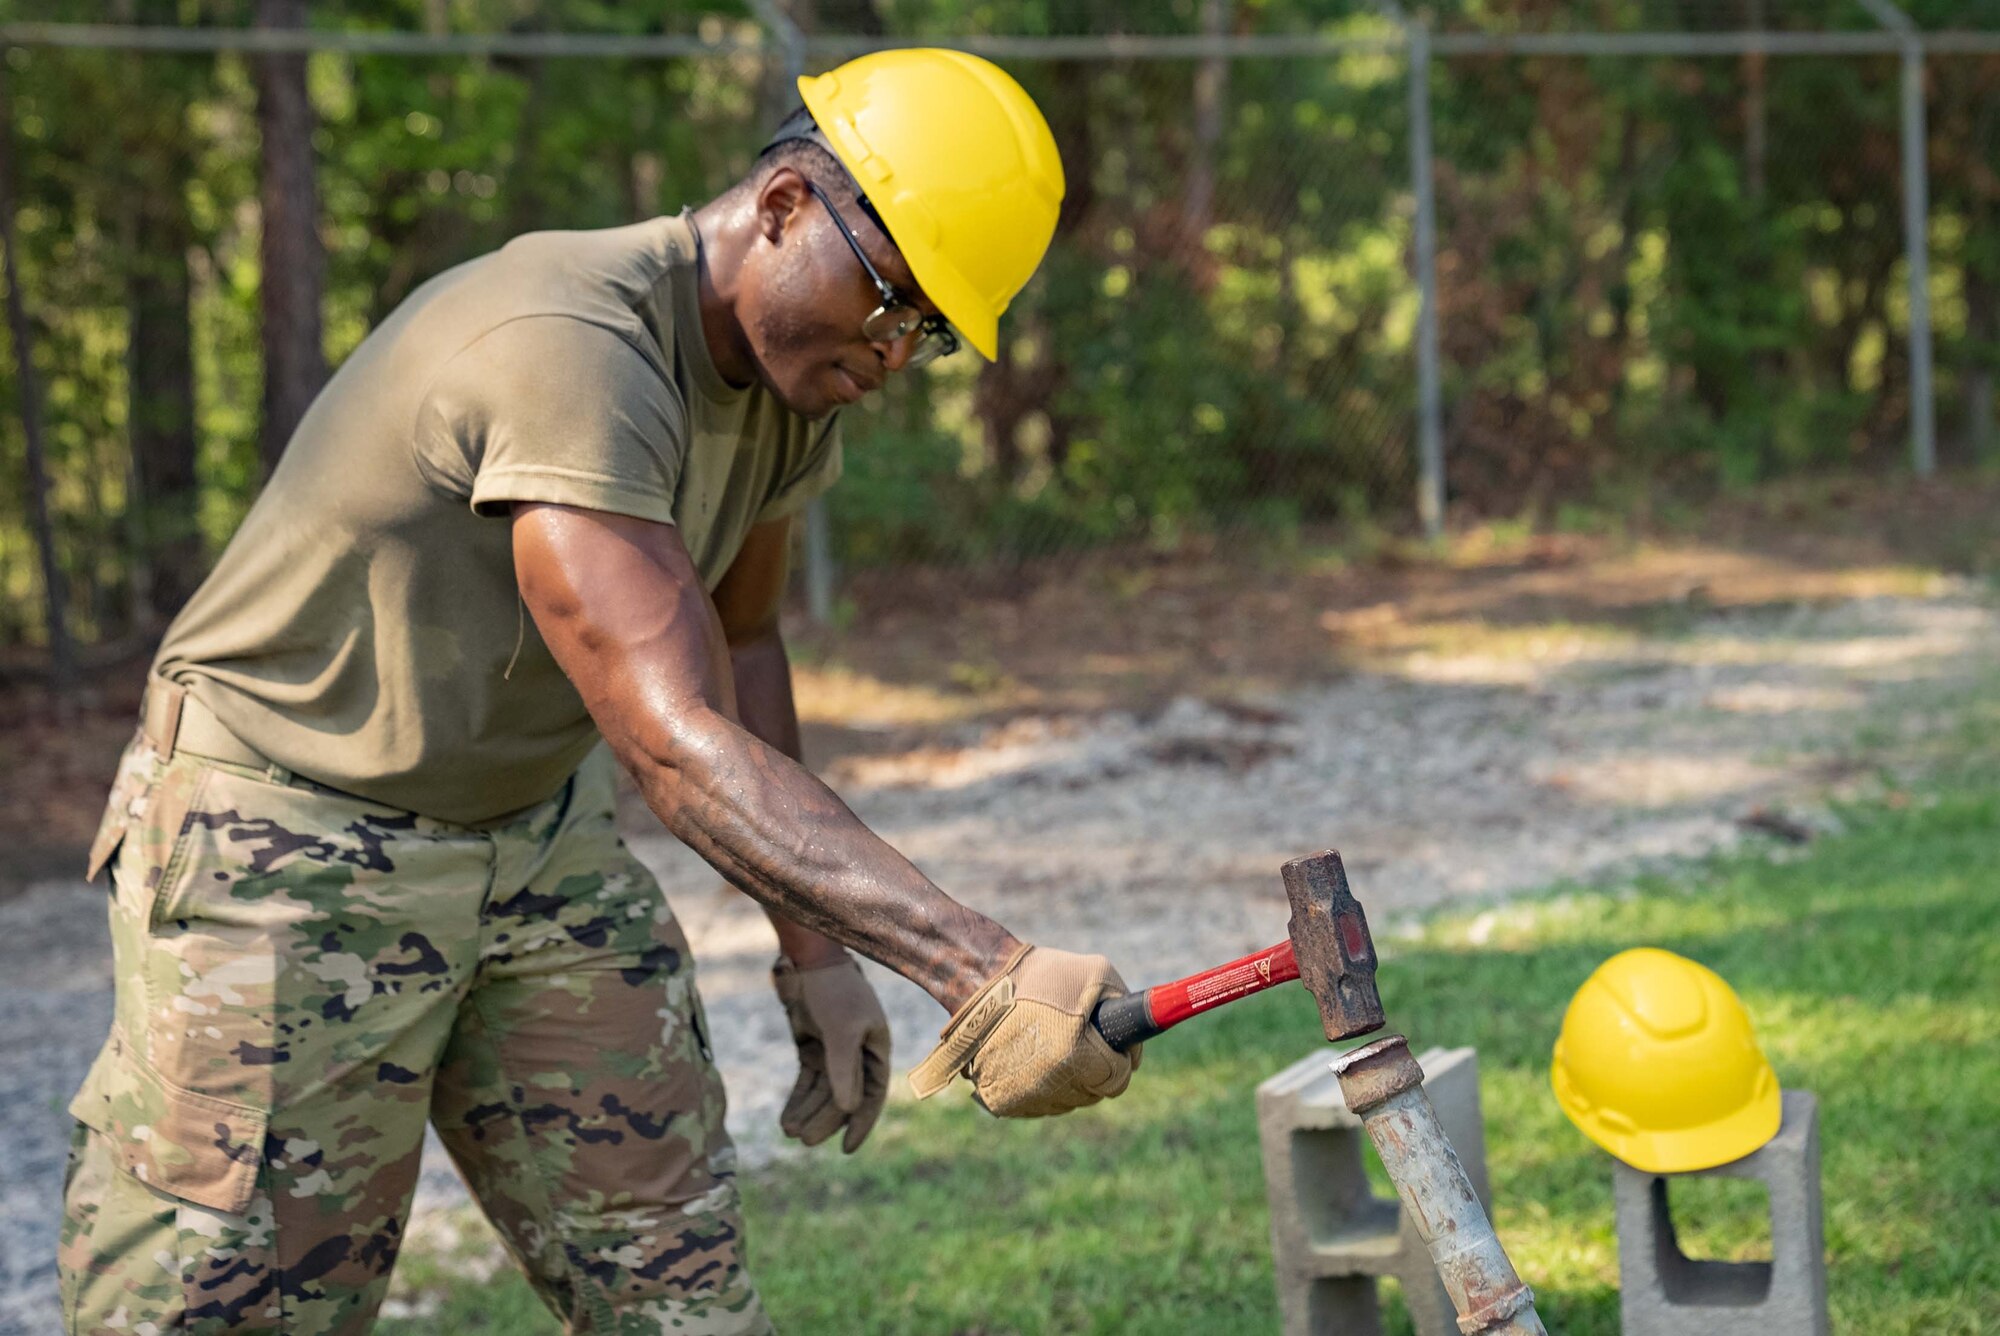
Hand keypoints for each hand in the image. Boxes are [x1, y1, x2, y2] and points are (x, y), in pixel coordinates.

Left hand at [772, 954, 891, 1152]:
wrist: (807, 960)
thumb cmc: (833, 990)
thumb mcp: (841, 1029)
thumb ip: (844, 1070)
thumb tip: (848, 1109)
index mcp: (876, 1049)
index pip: (872, 1095)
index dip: (861, 1123)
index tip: (846, 1149)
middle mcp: (858, 1054)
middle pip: (842, 1097)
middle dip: (824, 1119)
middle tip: (803, 1140)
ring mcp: (833, 1051)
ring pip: (822, 1092)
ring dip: (807, 1112)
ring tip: (788, 1131)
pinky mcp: (811, 1047)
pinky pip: (806, 1081)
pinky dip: (797, 1100)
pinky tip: (786, 1118)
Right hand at [907, 945, 1140, 1117]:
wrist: (978, 983)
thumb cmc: (1041, 975)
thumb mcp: (1096, 974)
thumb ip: (1127, 1007)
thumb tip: (1135, 1039)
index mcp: (1075, 1055)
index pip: (1118, 1079)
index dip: (1121, 1059)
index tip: (1111, 1043)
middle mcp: (1050, 1083)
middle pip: (1094, 1094)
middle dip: (1096, 1069)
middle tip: (1083, 1039)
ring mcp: (1024, 1097)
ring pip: (1067, 1102)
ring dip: (1070, 1080)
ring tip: (1056, 1044)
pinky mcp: (1002, 1102)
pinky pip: (1039, 1104)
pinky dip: (1043, 1086)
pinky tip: (1035, 1058)